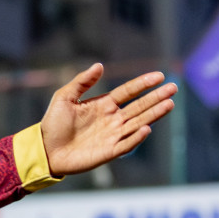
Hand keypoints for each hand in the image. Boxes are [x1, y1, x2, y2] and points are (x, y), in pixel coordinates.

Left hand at [40, 64, 177, 176]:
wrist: (44, 149)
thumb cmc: (53, 124)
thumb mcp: (64, 98)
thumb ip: (82, 82)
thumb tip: (99, 65)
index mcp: (104, 105)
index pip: (129, 92)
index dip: (143, 83)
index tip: (159, 76)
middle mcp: (112, 119)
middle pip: (139, 106)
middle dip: (156, 97)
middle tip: (174, 88)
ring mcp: (112, 135)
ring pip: (138, 123)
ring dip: (154, 114)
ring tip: (169, 104)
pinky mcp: (108, 152)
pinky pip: (126, 144)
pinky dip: (136, 137)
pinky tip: (147, 128)